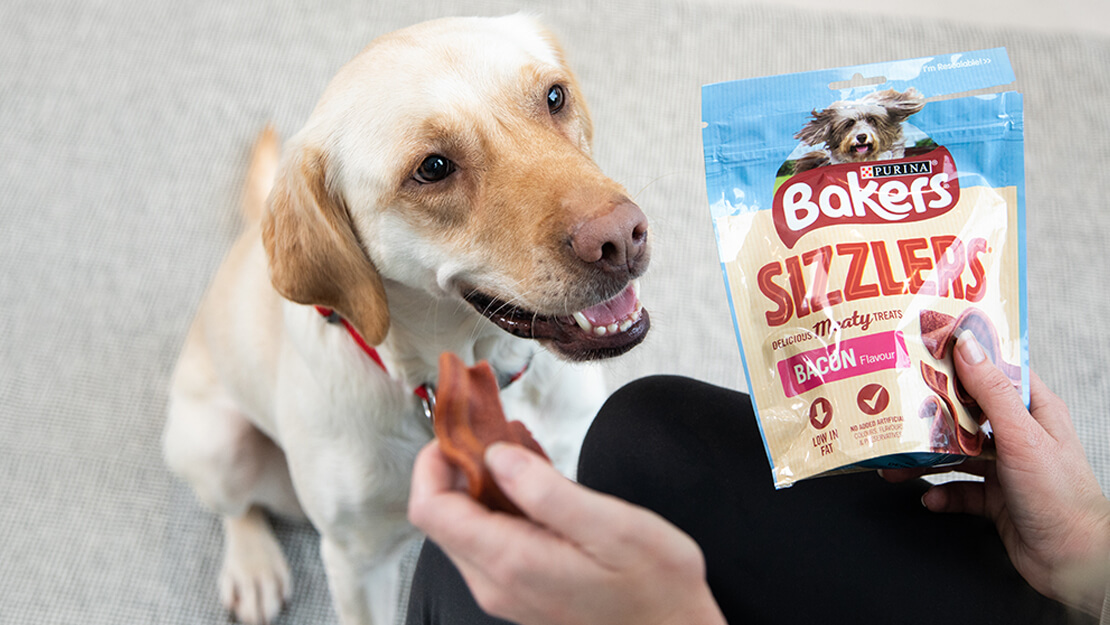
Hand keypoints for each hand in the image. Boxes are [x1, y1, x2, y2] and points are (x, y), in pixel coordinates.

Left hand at [408, 440, 726, 624]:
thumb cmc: (655, 588)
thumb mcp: (613, 528)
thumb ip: (547, 491)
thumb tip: (496, 456)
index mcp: (511, 561)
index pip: (432, 508)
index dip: (435, 461)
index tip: (462, 428)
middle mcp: (495, 581)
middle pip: (443, 515)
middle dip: (459, 465)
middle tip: (494, 428)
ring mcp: (506, 589)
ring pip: (466, 525)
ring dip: (482, 481)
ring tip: (520, 447)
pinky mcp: (521, 589)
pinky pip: (492, 538)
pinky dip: (502, 502)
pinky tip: (534, 478)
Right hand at [884, 330, 1109, 613]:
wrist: (1073, 560)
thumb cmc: (1062, 497)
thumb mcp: (1021, 436)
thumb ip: (991, 391)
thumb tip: (967, 347)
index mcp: (1034, 411)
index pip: (996, 373)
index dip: (964, 361)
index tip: (929, 353)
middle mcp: (1020, 436)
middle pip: (967, 413)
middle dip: (932, 416)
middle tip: (901, 411)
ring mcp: (1007, 467)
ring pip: (957, 453)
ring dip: (927, 459)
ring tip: (899, 462)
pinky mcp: (996, 498)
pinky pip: (958, 489)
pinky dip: (941, 492)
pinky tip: (929, 495)